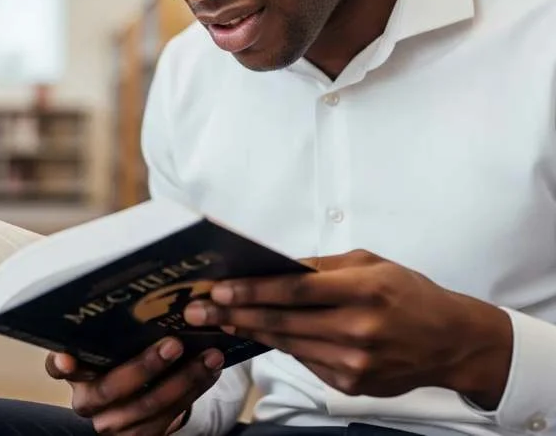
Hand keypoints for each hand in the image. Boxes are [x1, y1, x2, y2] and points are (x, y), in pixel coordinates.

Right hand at [45, 337, 224, 434]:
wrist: (139, 395)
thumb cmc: (126, 352)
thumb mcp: (117, 339)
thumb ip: (120, 324)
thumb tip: (149, 290)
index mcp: (76, 370)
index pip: (57, 367)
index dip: (62, 363)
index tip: (69, 358)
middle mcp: (88, 400)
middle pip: (110, 389)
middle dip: (145, 367)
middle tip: (173, 345)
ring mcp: (112, 423)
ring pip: (147, 406)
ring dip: (183, 380)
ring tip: (209, 356)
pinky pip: (168, 419)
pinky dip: (193, 391)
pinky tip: (209, 371)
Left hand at [184, 249, 511, 407]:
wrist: (450, 342)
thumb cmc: (409, 292)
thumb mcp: (371, 263)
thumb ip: (323, 266)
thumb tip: (277, 266)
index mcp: (363, 290)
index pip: (295, 290)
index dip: (253, 291)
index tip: (219, 289)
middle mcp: (358, 330)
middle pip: (283, 321)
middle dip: (235, 314)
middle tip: (199, 311)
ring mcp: (355, 363)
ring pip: (288, 344)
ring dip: (249, 331)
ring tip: (217, 321)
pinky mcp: (352, 385)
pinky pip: (305, 361)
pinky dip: (280, 346)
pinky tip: (257, 334)